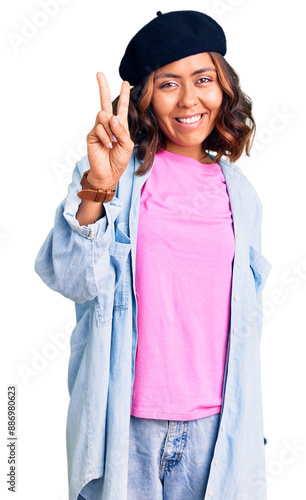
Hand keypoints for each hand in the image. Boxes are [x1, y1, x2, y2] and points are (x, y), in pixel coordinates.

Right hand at [86, 72, 133, 187]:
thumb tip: (112, 116)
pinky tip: (108, 146)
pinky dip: (105, 137)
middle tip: (99, 73)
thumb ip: (122, 130)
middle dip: (103, 87)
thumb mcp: (127, 145)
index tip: (124, 83)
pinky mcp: (92, 135)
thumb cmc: (119, 160)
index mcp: (120, 125)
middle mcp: (109, 124)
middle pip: (105, 102)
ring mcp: (99, 129)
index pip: (122, 107)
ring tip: (113, 142)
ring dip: (110, 129)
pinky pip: (99, 128)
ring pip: (103, 116)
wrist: (108, 173)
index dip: (124, 95)